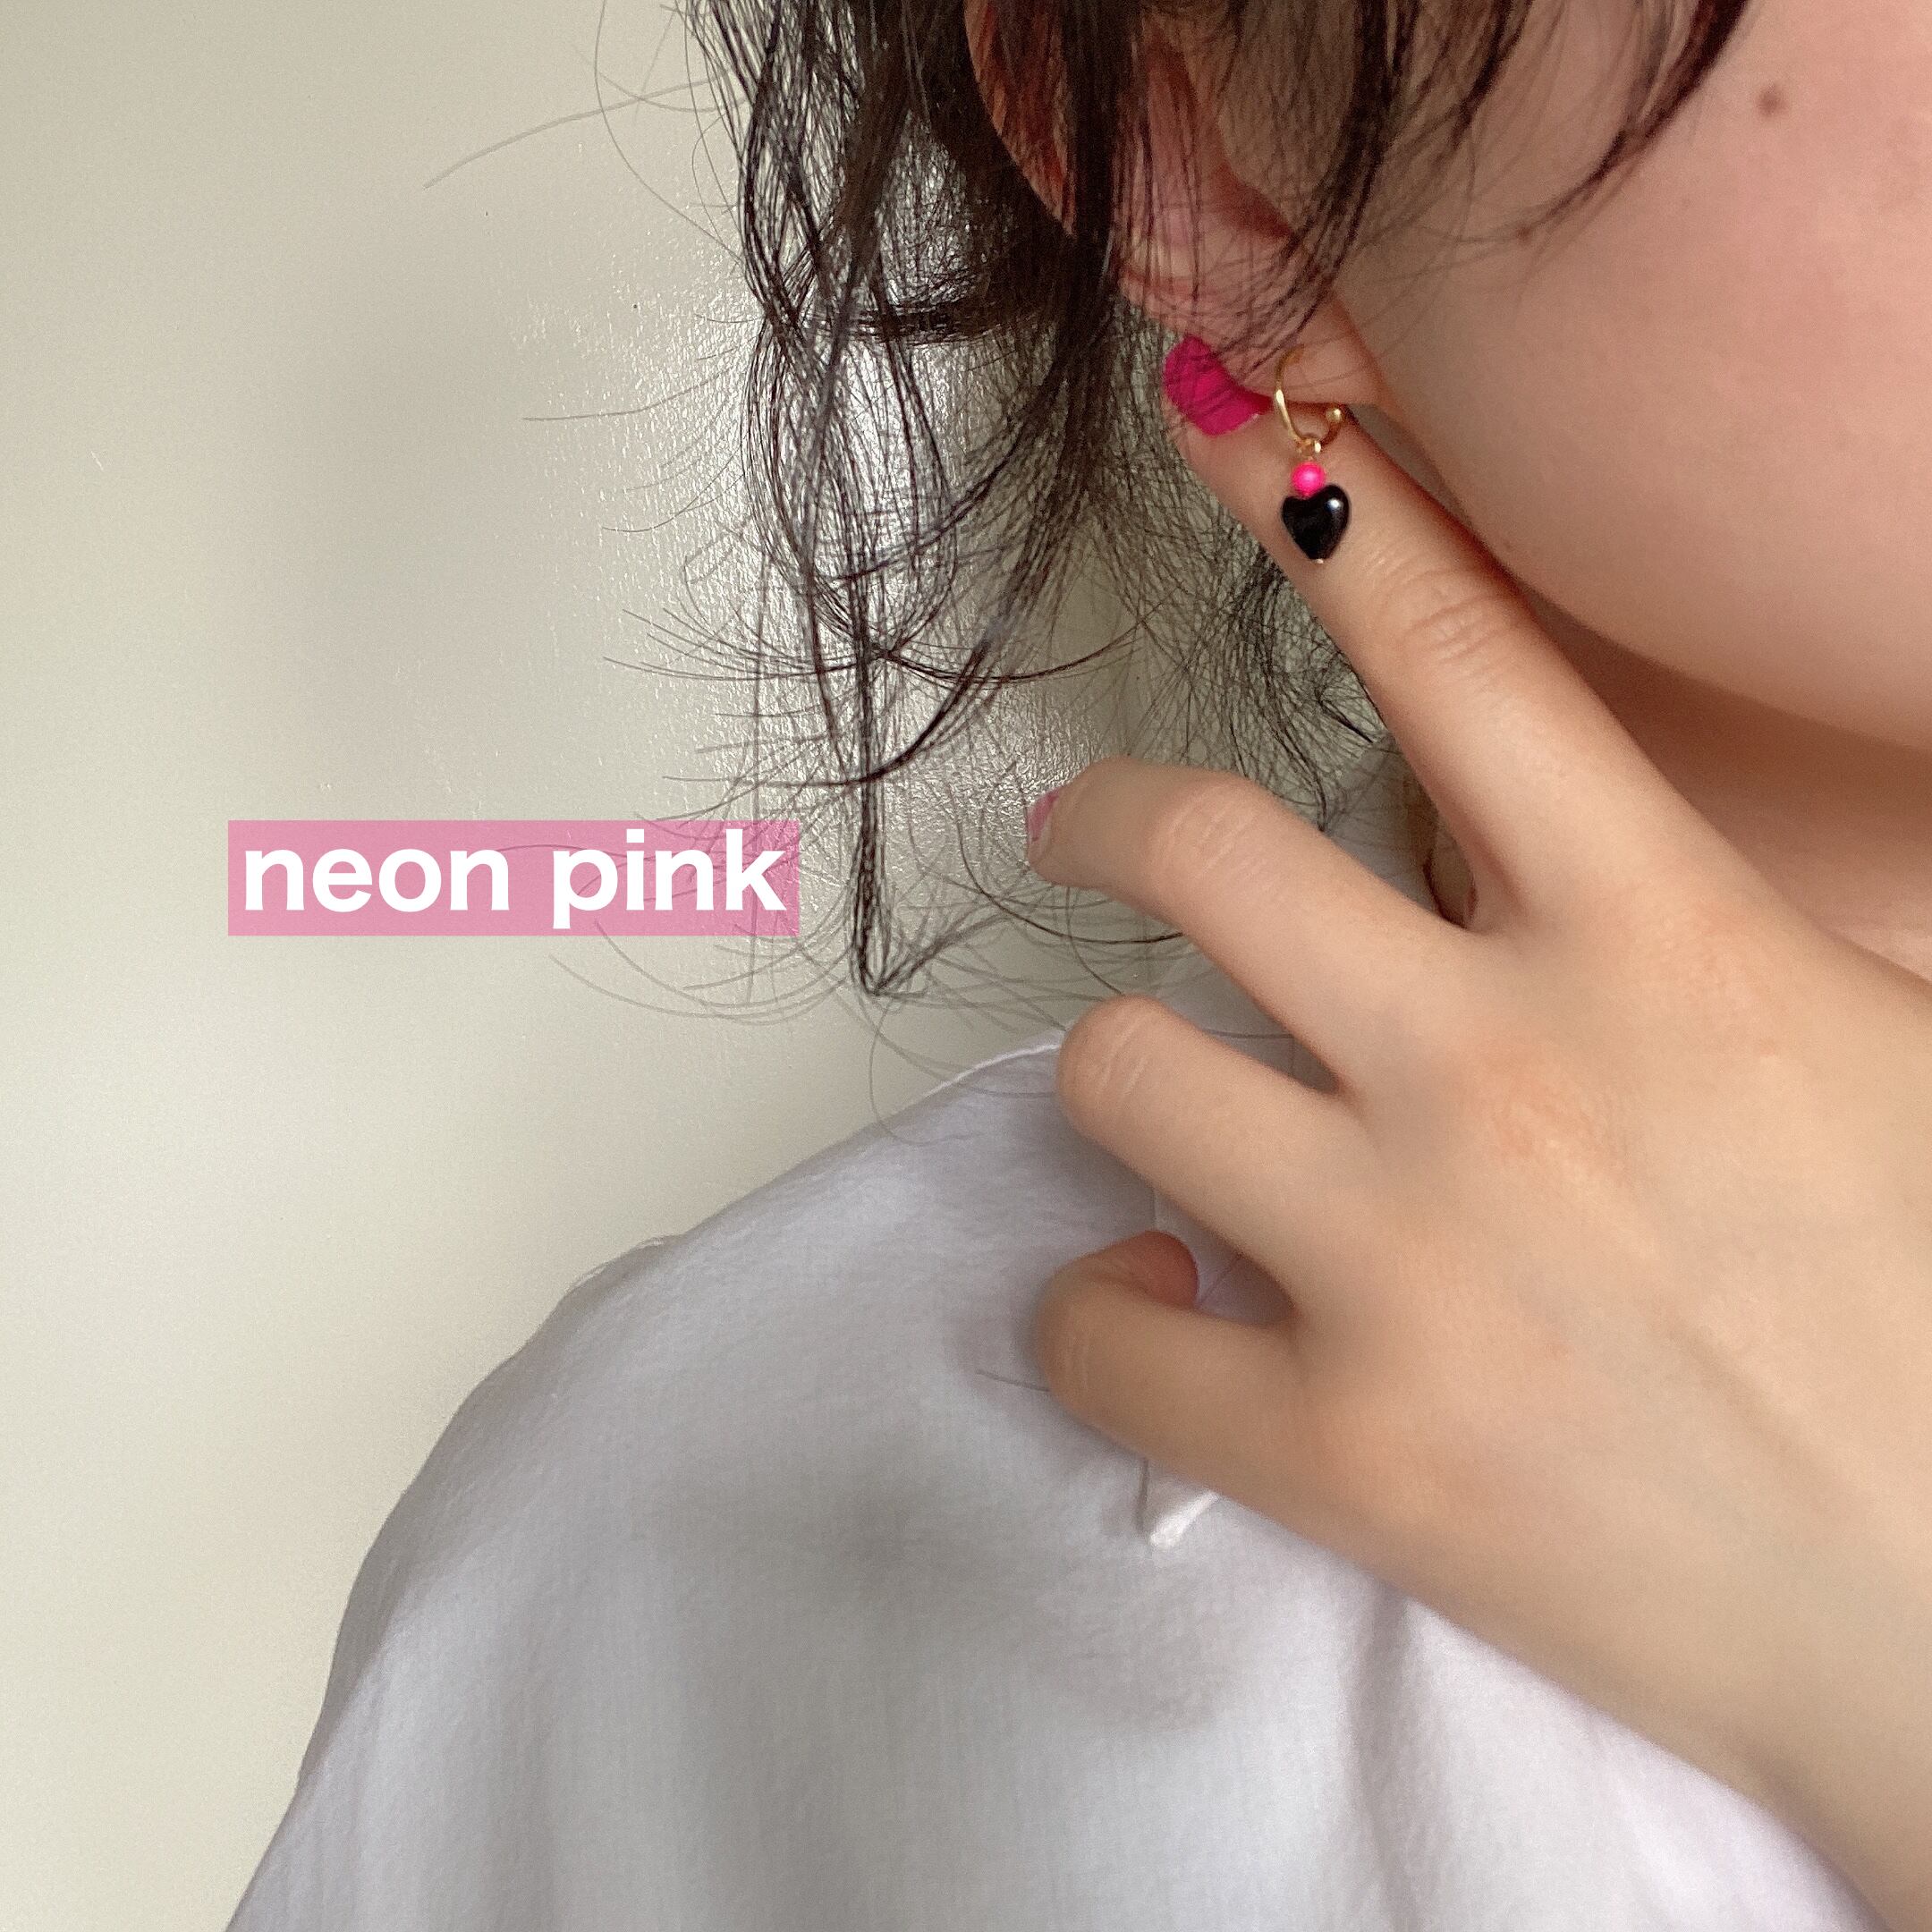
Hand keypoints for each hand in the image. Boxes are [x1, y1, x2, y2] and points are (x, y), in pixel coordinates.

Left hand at [1026, 358, 1931, 1928]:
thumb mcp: (1859, 1041)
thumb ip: (1670, 927)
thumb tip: (1515, 852)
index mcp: (1665, 938)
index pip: (1461, 653)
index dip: (1327, 507)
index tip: (1231, 422)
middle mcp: (1503, 1064)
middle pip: (1204, 847)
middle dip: (1112, 817)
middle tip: (1083, 834)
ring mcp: (1404, 1260)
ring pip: (1118, 1074)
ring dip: (1118, 1075)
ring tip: (1161, 1115)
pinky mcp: (1345, 1452)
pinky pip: (1099, 1345)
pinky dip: (1095, 1317)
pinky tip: (1149, 1303)